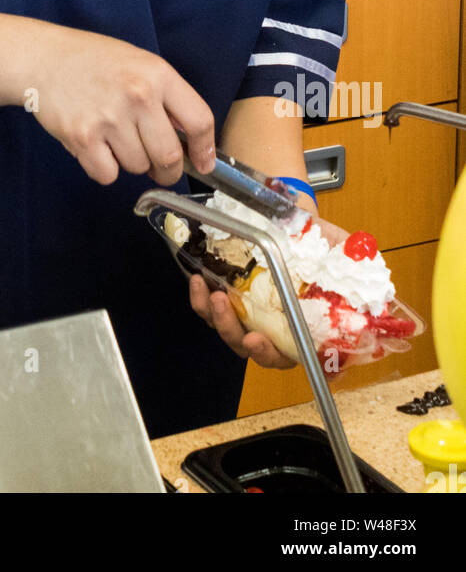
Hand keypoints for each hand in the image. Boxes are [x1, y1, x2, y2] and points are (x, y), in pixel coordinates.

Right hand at [27, 24, 215, 185]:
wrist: (43, 58)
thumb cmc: (93, 61)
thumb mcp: (140, 64)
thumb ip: (167, 97)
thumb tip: (191, 141)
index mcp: (158, 74)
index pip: (199, 121)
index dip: (206, 150)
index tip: (203, 164)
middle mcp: (137, 95)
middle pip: (170, 157)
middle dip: (167, 170)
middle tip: (158, 167)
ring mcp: (109, 118)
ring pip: (138, 167)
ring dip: (130, 162)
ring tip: (113, 137)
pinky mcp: (82, 137)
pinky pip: (108, 175)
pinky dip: (104, 168)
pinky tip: (95, 145)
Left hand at [189, 214, 352, 370]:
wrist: (291, 216)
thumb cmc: (317, 241)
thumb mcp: (340, 249)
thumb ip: (354, 268)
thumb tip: (372, 281)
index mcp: (303, 326)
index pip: (289, 355)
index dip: (273, 355)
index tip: (260, 341)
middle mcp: (275, 327)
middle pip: (251, 348)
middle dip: (235, 334)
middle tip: (227, 308)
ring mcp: (249, 314)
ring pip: (228, 332)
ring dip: (215, 318)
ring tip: (210, 294)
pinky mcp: (228, 297)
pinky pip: (209, 309)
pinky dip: (199, 300)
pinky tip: (198, 281)